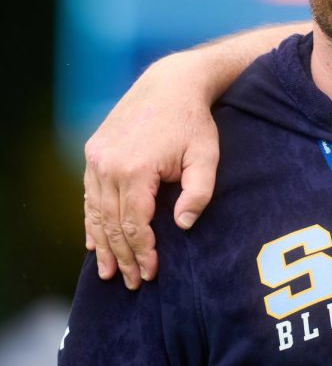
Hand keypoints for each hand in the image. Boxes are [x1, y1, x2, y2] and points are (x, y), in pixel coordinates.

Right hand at [83, 51, 218, 288]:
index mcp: (135, 170)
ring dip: (103, 245)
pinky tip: (94, 242)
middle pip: (113, 224)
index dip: (143, 252)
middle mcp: (108, 166)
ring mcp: (96, 158)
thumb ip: (198, 192)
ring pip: (96, 212)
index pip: (135, 224)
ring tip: (108, 272)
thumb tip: (181, 226)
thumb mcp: (207, 156)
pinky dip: (91, 220)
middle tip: (133, 282)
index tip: (152, 272)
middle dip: (123, 256)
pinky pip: (89, 195)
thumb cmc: (194, 122)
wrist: (171, 83)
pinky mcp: (94, 152)